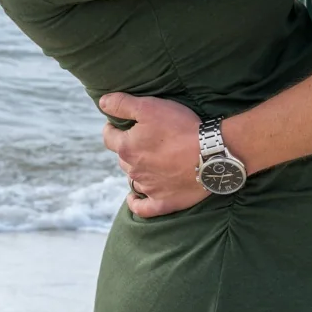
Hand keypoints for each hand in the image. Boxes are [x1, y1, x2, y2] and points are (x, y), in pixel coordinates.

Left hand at [99, 93, 207, 216]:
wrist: (210, 154)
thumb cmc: (180, 128)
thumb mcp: (149, 106)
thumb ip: (122, 104)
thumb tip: (102, 102)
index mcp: (127, 148)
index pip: (109, 137)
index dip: (112, 128)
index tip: (118, 124)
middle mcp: (133, 170)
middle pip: (122, 158)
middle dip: (128, 148)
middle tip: (143, 140)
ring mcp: (148, 188)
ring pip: (133, 179)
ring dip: (136, 170)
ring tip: (147, 162)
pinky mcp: (163, 202)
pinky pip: (143, 208)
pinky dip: (136, 203)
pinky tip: (134, 198)